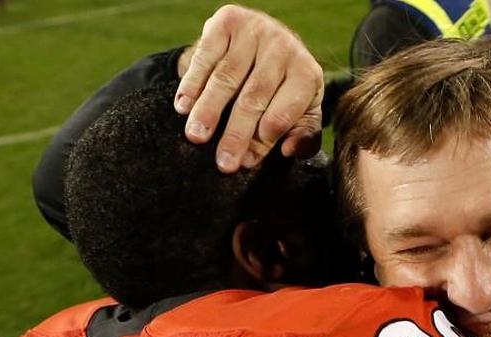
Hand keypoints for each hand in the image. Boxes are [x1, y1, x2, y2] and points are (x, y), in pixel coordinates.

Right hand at [174, 4, 323, 171]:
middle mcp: (285, 48)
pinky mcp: (229, 20)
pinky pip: (206, 55)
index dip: (263, 141)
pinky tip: (184, 107)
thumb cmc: (283, 88)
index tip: (245, 162)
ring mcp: (256, 30)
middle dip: (236, 134)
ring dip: (208, 110)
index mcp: (306, 75)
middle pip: (254, 97)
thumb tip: (290, 151)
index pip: (283, 113)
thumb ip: (303, 136)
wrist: (266, 39)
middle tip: (222, 162)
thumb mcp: (303, 112)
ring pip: (227, 77)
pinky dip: (192, 83)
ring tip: (196, 136)